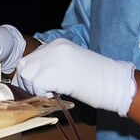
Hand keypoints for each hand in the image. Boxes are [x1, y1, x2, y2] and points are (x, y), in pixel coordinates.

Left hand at [15, 38, 135, 116]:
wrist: (115, 82)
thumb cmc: (98, 77)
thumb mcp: (72, 63)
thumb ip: (54, 65)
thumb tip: (37, 78)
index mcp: (57, 44)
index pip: (31, 57)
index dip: (32, 74)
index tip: (39, 86)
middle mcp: (52, 48)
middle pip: (24, 65)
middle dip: (28, 82)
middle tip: (42, 92)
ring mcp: (52, 59)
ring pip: (26, 76)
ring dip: (35, 88)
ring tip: (51, 93)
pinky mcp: (54, 73)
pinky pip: (36, 85)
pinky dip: (42, 94)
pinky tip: (56, 95)